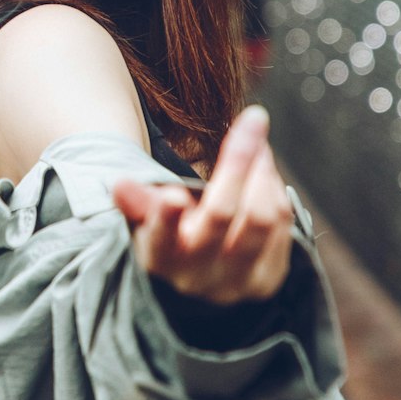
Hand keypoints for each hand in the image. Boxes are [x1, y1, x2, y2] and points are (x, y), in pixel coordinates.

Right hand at [112, 106, 293, 303]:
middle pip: (220, 215)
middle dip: (238, 162)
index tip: (172, 196)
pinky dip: (273, 186)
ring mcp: (237, 281)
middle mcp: (199, 277)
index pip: (161, 240)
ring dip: (263, 171)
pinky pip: (282, 222)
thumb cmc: (171, 238)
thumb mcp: (147, 221)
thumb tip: (119, 185)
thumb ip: (137, 201)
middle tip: (254, 117)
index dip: (165, 220)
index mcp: (161, 260)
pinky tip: (264, 168)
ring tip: (256, 143)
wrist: (205, 282)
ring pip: (261, 217)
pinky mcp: (269, 278)